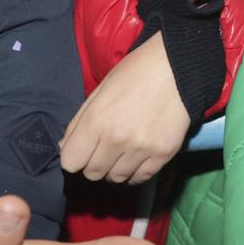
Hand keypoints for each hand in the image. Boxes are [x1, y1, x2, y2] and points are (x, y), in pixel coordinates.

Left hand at [60, 33, 191, 183]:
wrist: (178, 66)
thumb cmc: (135, 72)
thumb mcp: (100, 90)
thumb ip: (79, 122)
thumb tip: (65, 149)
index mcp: (96, 121)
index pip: (70, 162)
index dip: (74, 156)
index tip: (82, 149)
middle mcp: (116, 140)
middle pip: (92, 173)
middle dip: (93, 163)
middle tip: (103, 148)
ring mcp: (141, 149)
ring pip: (116, 178)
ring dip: (114, 169)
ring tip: (121, 152)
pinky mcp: (163, 154)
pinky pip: (140, 178)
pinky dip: (135, 172)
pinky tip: (136, 157)